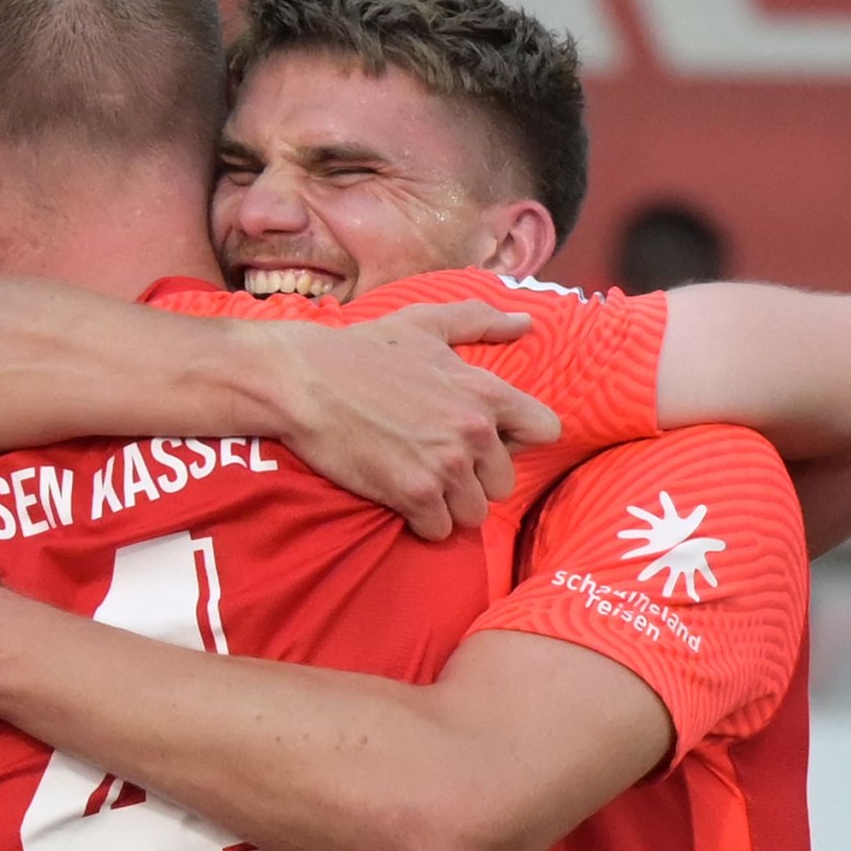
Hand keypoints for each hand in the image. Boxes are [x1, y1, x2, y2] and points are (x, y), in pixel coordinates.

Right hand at [274, 301, 560, 540]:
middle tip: (439, 465)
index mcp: (484, 390)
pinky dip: (421, 522)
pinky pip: (439, 530)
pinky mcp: (414, 494)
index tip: (489, 440)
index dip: (518, 440)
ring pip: (473, 513)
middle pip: (504, 483)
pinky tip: (401, 499)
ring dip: (449, 506)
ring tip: (420, 484)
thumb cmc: (362, 349)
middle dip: (475, 480)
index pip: (545, 430)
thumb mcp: (424, 324)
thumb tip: (525, 322)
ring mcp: (445, 465)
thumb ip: (480, 321)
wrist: (305, 380)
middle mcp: (473, 430)